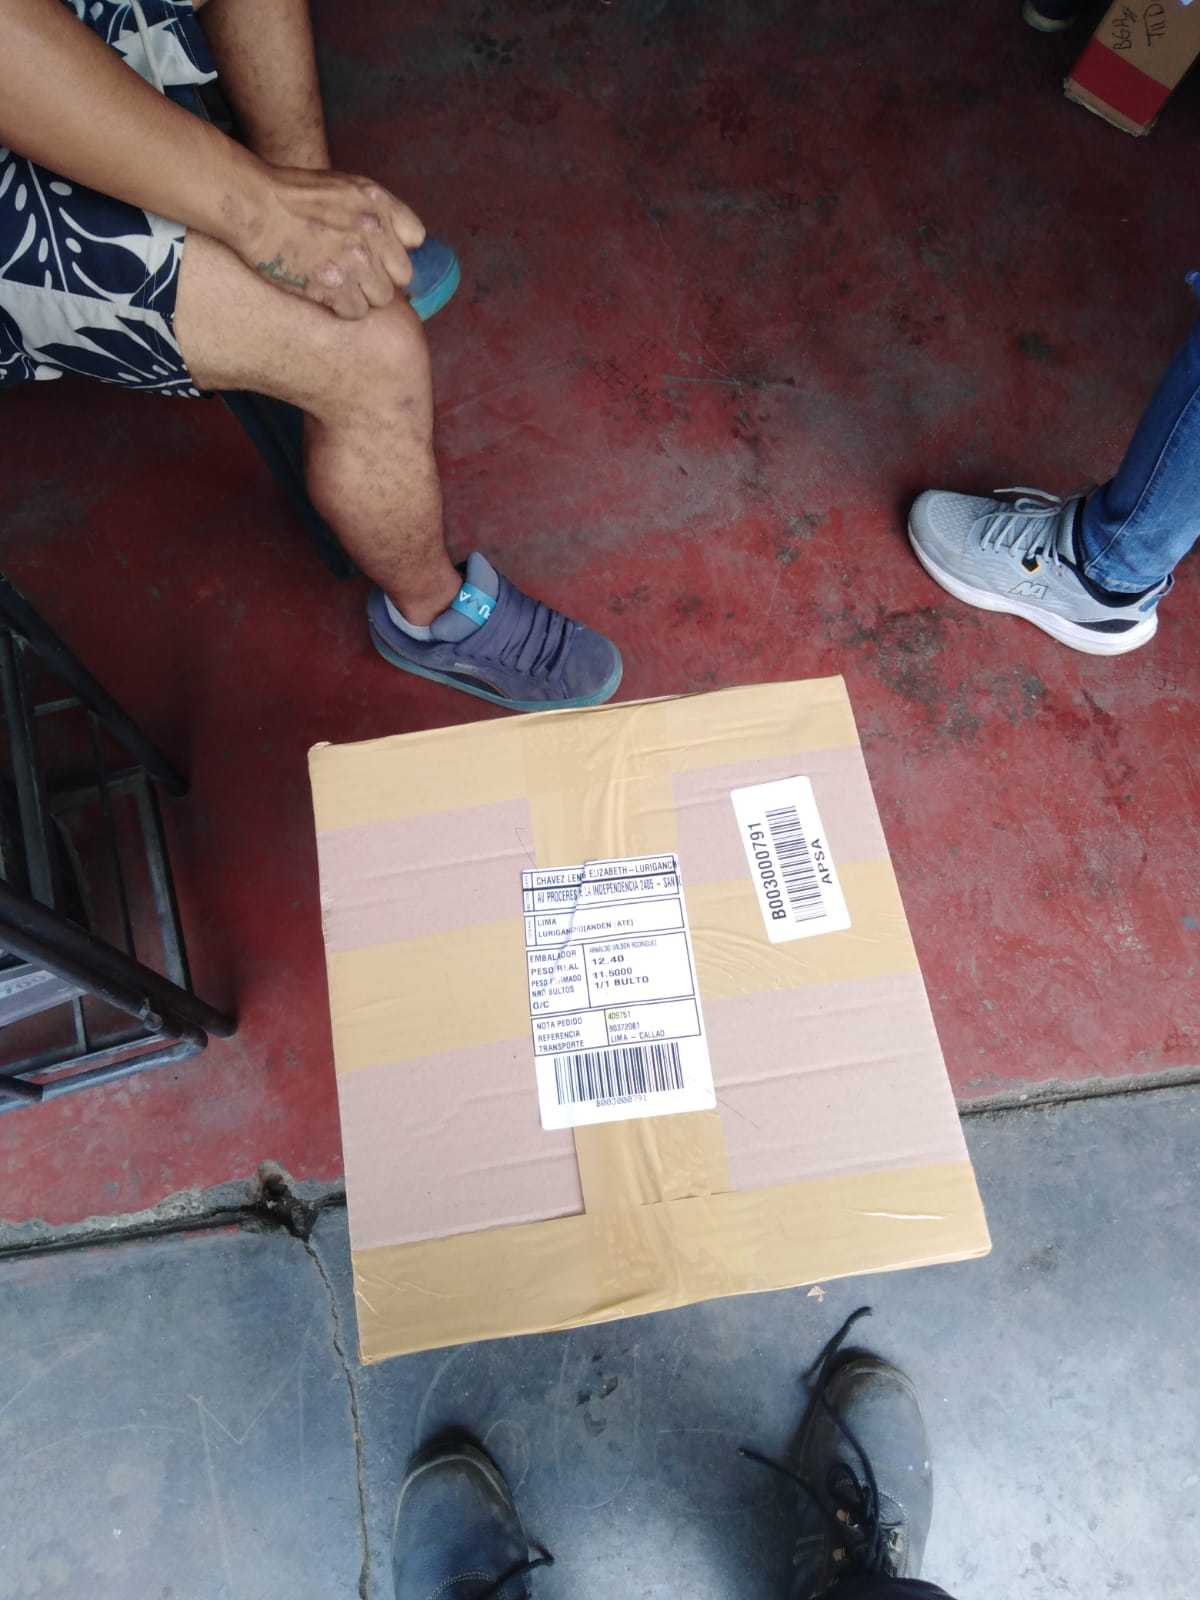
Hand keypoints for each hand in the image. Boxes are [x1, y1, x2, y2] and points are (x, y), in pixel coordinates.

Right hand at [238, 165, 426, 318]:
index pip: (415, 238)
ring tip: (339, 283)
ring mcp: (357, 264)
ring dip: (363, 294)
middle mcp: (374, 234)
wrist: (255, 206)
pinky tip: (326, 293)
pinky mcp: (336, 289)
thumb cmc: (293, 194)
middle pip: (402, 274)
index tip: (381, 252)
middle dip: (382, 274)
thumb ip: (376, 209)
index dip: (397, 248)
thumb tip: (399, 237)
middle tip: (356, 271)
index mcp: (379, 204)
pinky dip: (343, 307)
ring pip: (382, 297)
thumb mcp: (344, 185)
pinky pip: (357, 311)